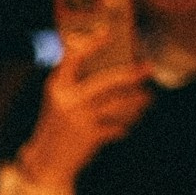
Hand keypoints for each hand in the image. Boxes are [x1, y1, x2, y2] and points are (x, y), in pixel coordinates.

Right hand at [19, 46, 154, 187]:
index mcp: (56, 86)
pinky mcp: (90, 136)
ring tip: (147, 98)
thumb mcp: (56, 100)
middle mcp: (68, 99)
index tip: (108, 32)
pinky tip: (131, 122)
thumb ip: (73, 81)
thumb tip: (106, 62)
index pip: (73, 57)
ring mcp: (80, 118)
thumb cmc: (56, 126)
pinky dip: (127, 124)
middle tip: (148, 67)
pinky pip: (119, 125)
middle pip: (108, 80)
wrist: (47, 162)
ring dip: (138, 101)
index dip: (92, 43)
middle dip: (132, 74)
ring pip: (119, 103)